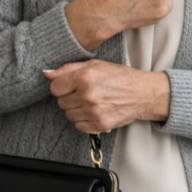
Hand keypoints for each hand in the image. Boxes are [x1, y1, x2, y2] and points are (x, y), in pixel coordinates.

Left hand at [45, 60, 170, 132]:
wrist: (144, 94)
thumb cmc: (121, 77)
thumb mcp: (97, 65)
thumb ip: (70, 68)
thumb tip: (47, 74)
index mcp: (85, 77)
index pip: (55, 87)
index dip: (63, 86)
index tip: (72, 86)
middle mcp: (88, 95)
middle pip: (61, 102)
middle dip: (70, 98)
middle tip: (86, 93)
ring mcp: (93, 111)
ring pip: (69, 115)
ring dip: (77, 110)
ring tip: (92, 102)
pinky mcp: (99, 124)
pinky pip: (78, 126)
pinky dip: (84, 121)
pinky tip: (95, 112)